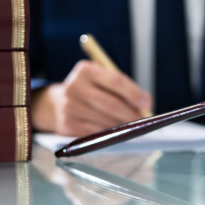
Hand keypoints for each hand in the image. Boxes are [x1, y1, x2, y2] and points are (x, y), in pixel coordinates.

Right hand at [32, 60, 152, 136]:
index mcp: (86, 70)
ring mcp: (70, 106)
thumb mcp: (102, 79)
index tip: (147, 103)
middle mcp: (75, 86)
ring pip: (105, 121)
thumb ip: (123, 87)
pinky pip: (97, 132)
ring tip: (131, 127)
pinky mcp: (68, 124)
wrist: (57, 103)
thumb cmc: (90, 90)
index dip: (134, 93)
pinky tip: (116, 133)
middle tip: (144, 121)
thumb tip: (145, 104)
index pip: (116, 81)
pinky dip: (110, 135)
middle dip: (131, 114)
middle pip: (111, 104)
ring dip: (123, 127)